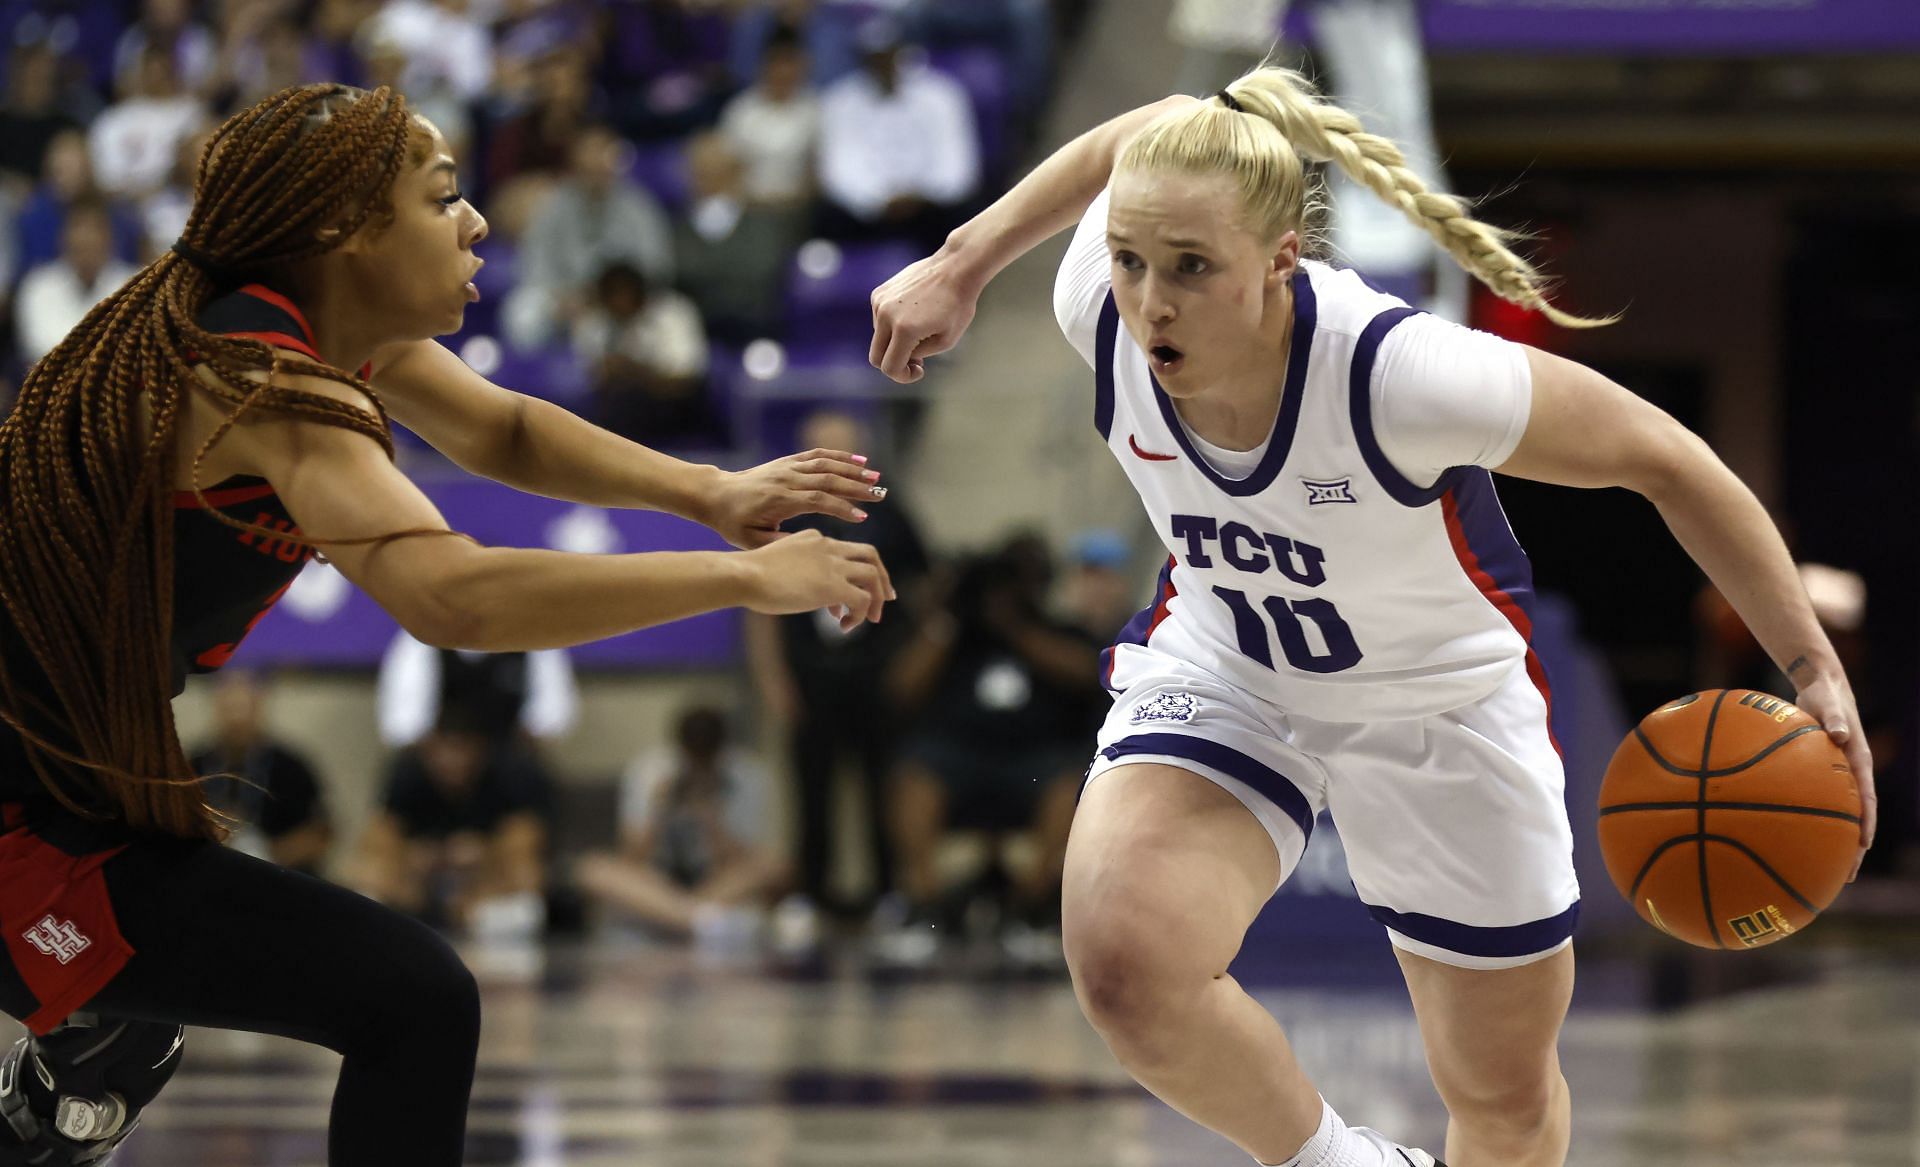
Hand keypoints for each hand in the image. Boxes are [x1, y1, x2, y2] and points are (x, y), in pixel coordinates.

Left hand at [704, 448, 888, 548]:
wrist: (716, 495)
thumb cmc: (734, 523)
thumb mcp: (752, 541)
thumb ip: (780, 543)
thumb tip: (808, 546)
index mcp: (779, 500)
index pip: (817, 501)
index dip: (841, 508)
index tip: (862, 517)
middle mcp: (786, 479)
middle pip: (827, 479)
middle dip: (856, 487)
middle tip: (880, 494)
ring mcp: (788, 467)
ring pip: (825, 464)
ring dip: (853, 469)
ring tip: (876, 477)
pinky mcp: (788, 461)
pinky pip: (817, 455)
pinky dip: (840, 456)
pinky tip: (860, 460)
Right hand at [741, 530, 893, 631]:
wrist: (743, 575)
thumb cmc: (748, 575)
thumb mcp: (777, 565)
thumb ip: (796, 573)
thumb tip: (806, 594)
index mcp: (814, 539)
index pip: (845, 550)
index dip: (852, 573)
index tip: (849, 595)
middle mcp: (828, 548)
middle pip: (870, 555)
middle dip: (882, 578)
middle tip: (886, 598)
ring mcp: (833, 565)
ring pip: (873, 575)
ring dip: (877, 598)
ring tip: (871, 619)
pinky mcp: (834, 586)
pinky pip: (863, 600)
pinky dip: (860, 614)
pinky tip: (844, 626)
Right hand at [869, 250, 981, 383]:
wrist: (955, 268)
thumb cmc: (957, 305)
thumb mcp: (946, 341)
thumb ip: (919, 354)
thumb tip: (903, 357)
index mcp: (904, 330)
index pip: (890, 367)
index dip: (903, 377)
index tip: (918, 371)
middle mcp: (885, 315)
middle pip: (876, 357)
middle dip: (894, 364)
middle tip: (916, 360)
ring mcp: (879, 302)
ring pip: (878, 338)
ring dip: (895, 342)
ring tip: (921, 333)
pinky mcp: (879, 293)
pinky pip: (879, 320)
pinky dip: (892, 325)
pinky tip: (914, 315)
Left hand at [1793, 669, 1875, 880]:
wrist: (1821, 687)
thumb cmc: (1824, 694)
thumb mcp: (1828, 703)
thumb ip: (1833, 718)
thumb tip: (1839, 735)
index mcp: (1859, 760)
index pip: (1867, 797)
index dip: (1866, 822)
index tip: (1864, 846)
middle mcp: (1852, 772)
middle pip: (1856, 816)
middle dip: (1853, 847)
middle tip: (1846, 875)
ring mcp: (1839, 774)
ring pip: (1838, 814)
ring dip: (1834, 841)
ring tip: (1823, 869)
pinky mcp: (1822, 772)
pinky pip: (1818, 801)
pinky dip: (1810, 819)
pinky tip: (1790, 836)